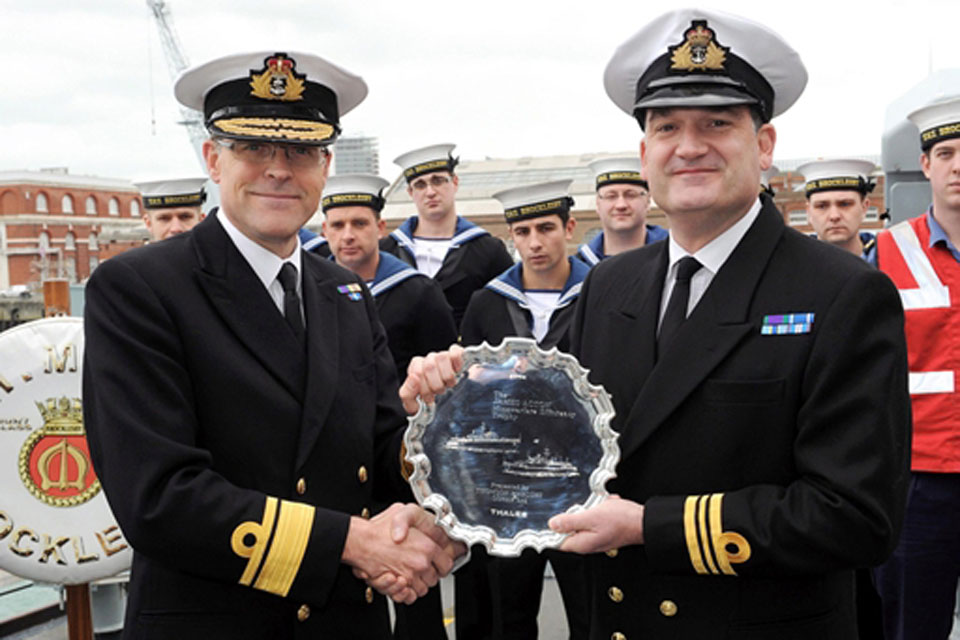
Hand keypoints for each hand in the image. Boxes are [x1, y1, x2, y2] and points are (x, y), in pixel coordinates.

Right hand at [343, 504, 463, 603]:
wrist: (360, 541)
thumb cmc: (378, 528)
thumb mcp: (402, 511)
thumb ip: (417, 517)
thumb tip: (428, 522)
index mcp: (427, 547)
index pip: (447, 563)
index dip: (442, 564)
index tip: (437, 562)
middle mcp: (420, 563)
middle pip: (434, 578)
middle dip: (428, 574)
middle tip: (419, 567)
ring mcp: (409, 576)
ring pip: (422, 589)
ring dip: (417, 584)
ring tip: (409, 574)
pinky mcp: (396, 586)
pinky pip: (409, 596)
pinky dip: (407, 593)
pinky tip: (402, 583)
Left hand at [399, 345, 463, 413]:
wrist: (450, 405)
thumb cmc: (429, 404)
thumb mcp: (414, 405)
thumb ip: (407, 393)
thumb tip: (414, 377)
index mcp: (416, 367)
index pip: (417, 372)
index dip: (424, 388)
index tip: (429, 398)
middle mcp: (429, 359)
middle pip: (429, 366)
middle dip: (436, 385)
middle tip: (439, 393)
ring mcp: (443, 355)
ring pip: (442, 357)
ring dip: (448, 377)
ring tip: (448, 385)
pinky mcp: (457, 355)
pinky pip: (456, 352)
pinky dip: (457, 363)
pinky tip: (458, 372)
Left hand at [548, 496, 644, 553]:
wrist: (643, 521)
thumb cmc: (621, 521)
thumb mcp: (591, 517)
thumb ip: (570, 522)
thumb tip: (553, 524)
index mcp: (582, 543)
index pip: (558, 541)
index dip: (552, 530)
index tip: (553, 518)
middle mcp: (588, 543)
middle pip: (569, 529)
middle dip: (574, 515)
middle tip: (584, 509)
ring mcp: (596, 537)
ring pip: (583, 521)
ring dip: (588, 511)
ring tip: (598, 507)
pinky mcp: (603, 531)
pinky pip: (594, 518)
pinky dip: (598, 510)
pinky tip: (606, 506)